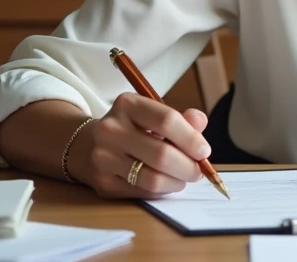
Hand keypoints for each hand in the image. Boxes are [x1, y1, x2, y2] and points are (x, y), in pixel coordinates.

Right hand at [69, 92, 211, 198]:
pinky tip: (165, 182)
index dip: (191, 139)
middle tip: (198, 171)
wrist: (92, 145)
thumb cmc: (134, 128)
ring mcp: (103, 157)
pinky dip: (161, 190)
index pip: (167, 121)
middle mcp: (110, 129)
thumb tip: (200, 122)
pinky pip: (142, 192)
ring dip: (176, 182)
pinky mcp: (103, 182)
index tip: (204, 151)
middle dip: (188, 166)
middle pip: (161, 154)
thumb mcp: (155, 115)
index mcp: (127, 104)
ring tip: (183, 178)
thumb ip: (181, 119)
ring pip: (152, 178)